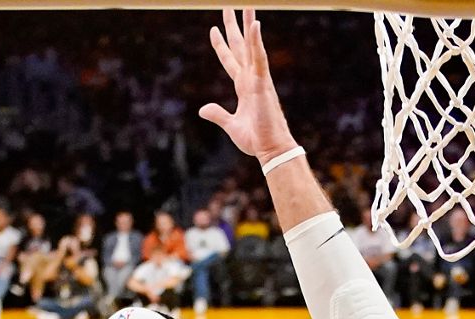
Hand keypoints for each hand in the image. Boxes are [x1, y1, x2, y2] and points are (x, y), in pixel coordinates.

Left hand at [199, 9, 298, 164]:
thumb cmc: (256, 139)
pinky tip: (254, 24)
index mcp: (243, 87)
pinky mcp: (263, 84)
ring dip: (247, 24)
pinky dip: (256, 41)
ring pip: (251, 45)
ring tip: (246, 5)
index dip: (220, 45)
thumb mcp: (231, 125)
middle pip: (240, 46)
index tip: (213, 29)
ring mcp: (258, 79)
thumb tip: (202, 109)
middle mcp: (251, 78)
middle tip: (229, 6)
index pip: (230, 60)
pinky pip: (259, 58)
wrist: (271, 149)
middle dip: (233, 26)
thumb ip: (217, 115)